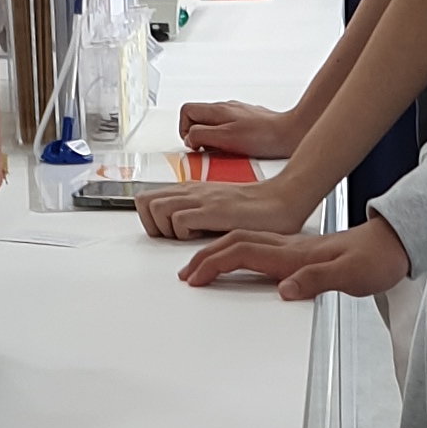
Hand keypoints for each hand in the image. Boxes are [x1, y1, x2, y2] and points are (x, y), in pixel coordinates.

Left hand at [142, 167, 320, 244]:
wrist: (283, 199)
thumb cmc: (257, 207)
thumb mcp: (219, 207)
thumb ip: (200, 214)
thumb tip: (183, 229)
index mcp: (191, 190)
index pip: (147, 198)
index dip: (150, 219)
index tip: (166, 233)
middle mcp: (191, 191)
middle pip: (143, 201)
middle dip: (151, 224)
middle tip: (172, 237)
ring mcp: (201, 198)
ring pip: (155, 208)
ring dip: (165, 228)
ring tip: (186, 237)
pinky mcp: (212, 209)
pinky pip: (179, 221)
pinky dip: (183, 234)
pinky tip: (201, 236)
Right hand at [177, 98, 299, 158]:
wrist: (292, 134)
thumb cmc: (265, 136)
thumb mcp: (226, 138)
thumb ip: (202, 135)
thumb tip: (190, 138)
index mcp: (218, 109)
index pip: (187, 111)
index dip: (183, 129)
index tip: (192, 144)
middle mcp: (227, 108)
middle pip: (199, 118)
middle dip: (197, 135)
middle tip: (204, 150)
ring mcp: (239, 114)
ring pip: (214, 125)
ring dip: (213, 139)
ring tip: (221, 152)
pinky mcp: (250, 123)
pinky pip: (230, 130)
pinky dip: (228, 141)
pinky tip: (237, 152)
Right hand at [178, 214, 410, 301]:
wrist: (394, 244)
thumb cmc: (376, 260)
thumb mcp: (351, 276)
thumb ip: (317, 281)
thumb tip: (285, 290)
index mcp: (295, 254)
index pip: (244, 254)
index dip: (215, 264)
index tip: (195, 278)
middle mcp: (290, 248)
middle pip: (236, 244)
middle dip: (205, 257)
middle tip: (186, 274)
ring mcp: (293, 247)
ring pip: (244, 242)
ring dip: (217, 252)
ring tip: (200, 266)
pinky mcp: (299, 252)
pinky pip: (257, 247)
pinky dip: (236, 252)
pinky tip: (236, 260)